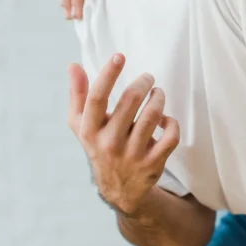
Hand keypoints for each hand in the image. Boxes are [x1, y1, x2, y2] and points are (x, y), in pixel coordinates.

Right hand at [68, 55, 179, 215]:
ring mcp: (132, 155)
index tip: (119, 56)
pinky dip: (172, 122)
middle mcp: (109, 143)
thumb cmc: (100, 146)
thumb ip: (78, 95)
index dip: (108, 75)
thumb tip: (73, 65)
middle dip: (143, 82)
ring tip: (158, 93)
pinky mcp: (153, 163)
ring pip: (153, 115)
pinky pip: (170, 135)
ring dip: (159, 97)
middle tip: (148, 78)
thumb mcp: (82, 126)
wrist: (119, 190)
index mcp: (89, 131)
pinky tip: (165, 119)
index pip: (97, 99)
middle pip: (130, 101)